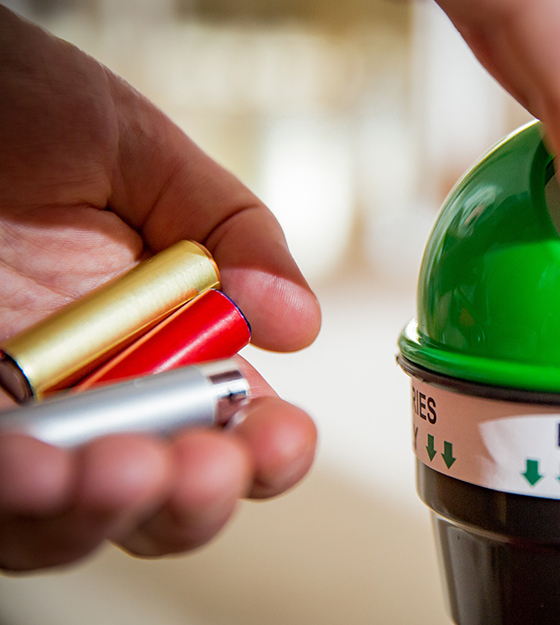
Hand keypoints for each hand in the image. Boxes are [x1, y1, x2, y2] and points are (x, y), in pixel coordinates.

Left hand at [0, 8, 320, 570]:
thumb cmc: (18, 103)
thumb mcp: (139, 151)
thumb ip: (232, 227)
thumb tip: (299, 322)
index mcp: (162, 336)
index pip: (231, 423)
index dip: (267, 450)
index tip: (281, 437)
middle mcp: (91, 390)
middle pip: (156, 499)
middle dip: (191, 500)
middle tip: (196, 466)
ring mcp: (15, 413)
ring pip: (63, 522)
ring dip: (98, 513)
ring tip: (112, 470)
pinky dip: (13, 494)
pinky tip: (31, 462)